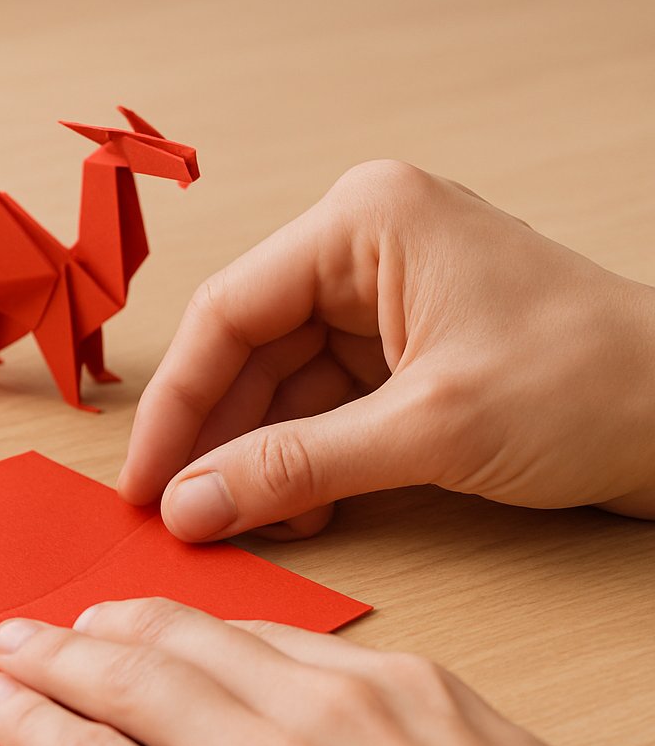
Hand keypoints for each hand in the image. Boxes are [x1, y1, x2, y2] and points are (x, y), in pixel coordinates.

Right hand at [118, 160, 654, 539]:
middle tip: (183, 515)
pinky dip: (306, 460)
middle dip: (217, 438)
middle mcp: (366, 248)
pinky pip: (324, 404)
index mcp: (364, 223)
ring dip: (260, 458)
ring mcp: (386, 297)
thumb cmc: (599, 386)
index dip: (177, 405)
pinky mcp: (406, 347)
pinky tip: (300, 510)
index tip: (146, 481)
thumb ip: (296, 468)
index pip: (229, 313)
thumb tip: (190, 505)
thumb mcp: (430, 430)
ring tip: (244, 522)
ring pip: (280, 384)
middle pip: (247, 350)